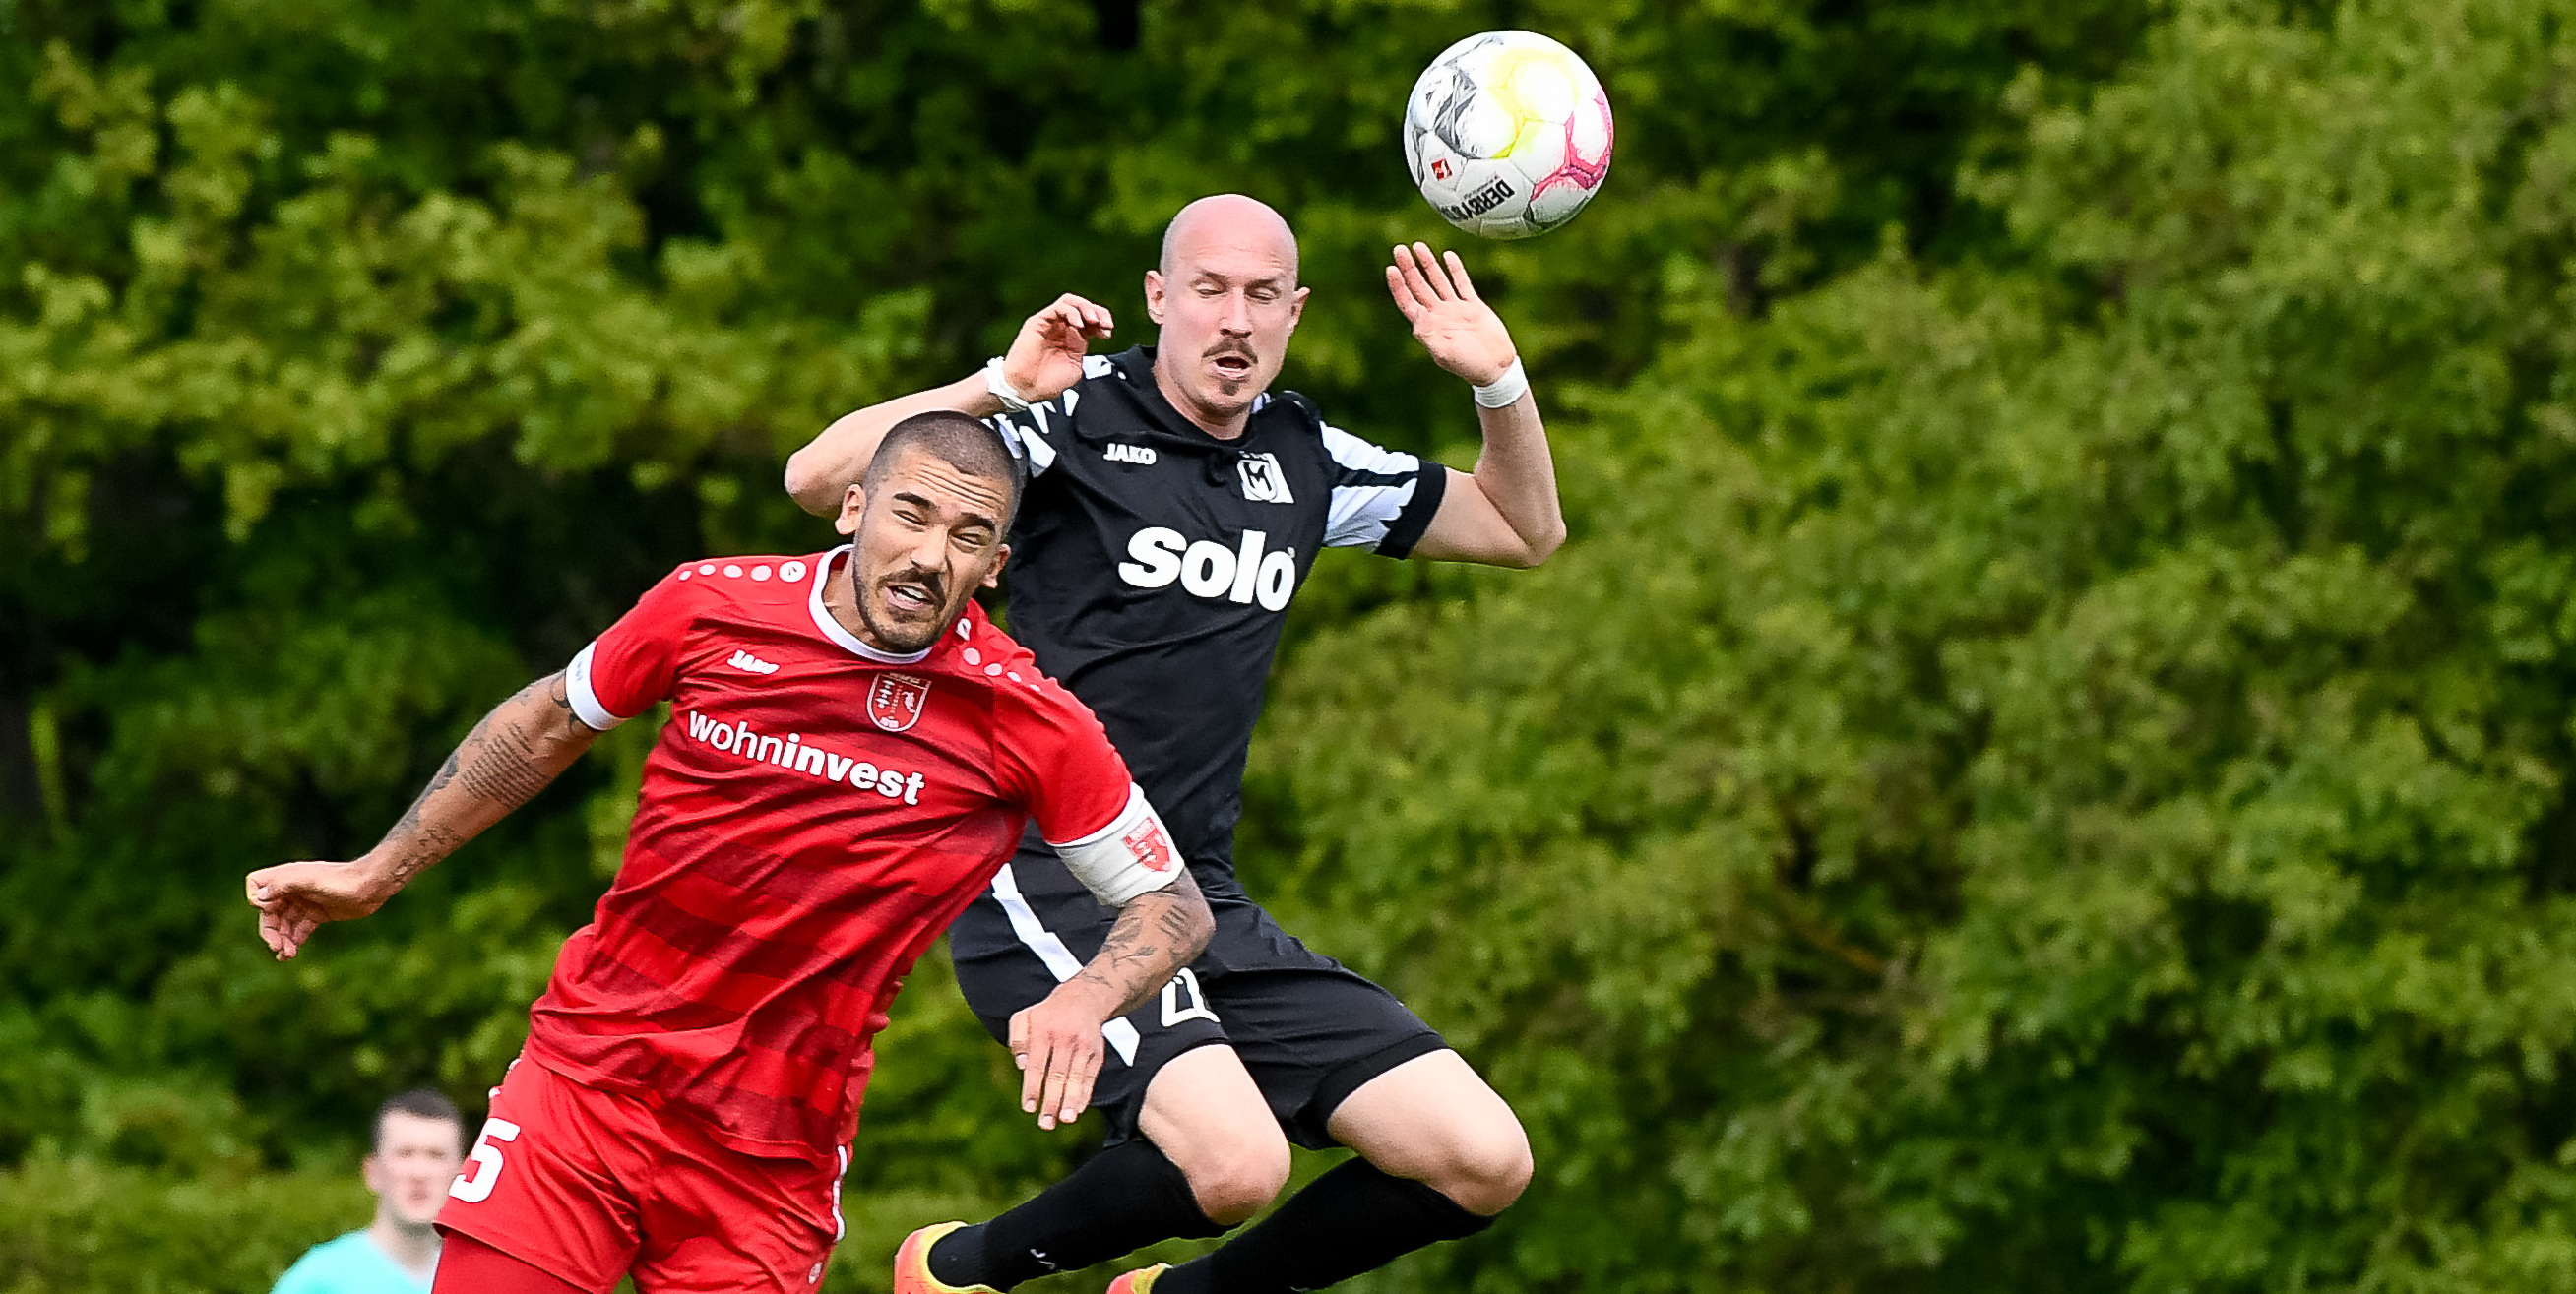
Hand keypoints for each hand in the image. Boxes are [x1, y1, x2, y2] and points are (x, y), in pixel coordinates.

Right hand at [245, 859, 393, 959]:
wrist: (372, 886)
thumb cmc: (342, 880)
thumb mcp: (311, 880)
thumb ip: (284, 884)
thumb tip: (259, 898)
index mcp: (287, 877)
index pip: (256, 883)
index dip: (257, 899)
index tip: (270, 911)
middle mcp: (292, 889)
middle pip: (268, 911)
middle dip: (270, 930)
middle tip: (277, 947)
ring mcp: (304, 902)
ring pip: (283, 923)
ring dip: (282, 939)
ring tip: (288, 954)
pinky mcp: (317, 914)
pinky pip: (298, 929)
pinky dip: (293, 941)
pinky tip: (291, 954)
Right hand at [1001, 294, 1114, 403]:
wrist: (1025, 389)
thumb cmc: (1046, 382)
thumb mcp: (1074, 366)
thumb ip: (1081, 348)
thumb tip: (1087, 332)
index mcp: (1071, 338)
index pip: (1090, 320)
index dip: (1102, 321)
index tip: (1108, 332)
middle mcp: (1060, 327)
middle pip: (1082, 307)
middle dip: (1098, 312)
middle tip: (1106, 324)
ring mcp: (1049, 323)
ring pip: (1070, 302)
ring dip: (1086, 308)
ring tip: (1094, 321)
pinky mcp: (1038, 321)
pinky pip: (1058, 307)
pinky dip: (1072, 312)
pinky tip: (1079, 324)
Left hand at [1006, 982, 1117, 1129]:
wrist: (1085, 998)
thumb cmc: (1047, 1015)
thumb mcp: (1024, 1017)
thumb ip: (1017, 1040)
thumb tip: (1021, 1065)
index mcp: (1042, 1031)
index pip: (1036, 1065)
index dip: (1032, 1088)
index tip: (1029, 1108)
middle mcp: (1064, 1038)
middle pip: (1057, 1074)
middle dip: (1052, 1101)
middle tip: (1046, 1124)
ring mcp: (1083, 1046)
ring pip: (1076, 1077)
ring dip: (1071, 1100)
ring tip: (1066, 1120)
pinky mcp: (1096, 1053)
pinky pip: (1090, 1076)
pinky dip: (1085, 1093)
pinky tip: (1079, 1109)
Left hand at [1385, 243, 1515, 385]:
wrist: (1495, 367)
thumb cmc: (1468, 365)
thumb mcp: (1444, 354)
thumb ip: (1429, 336)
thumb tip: (1417, 319)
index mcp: (1428, 326)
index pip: (1407, 301)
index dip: (1398, 285)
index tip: (1391, 268)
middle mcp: (1439, 315)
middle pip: (1419, 286)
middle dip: (1408, 268)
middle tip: (1399, 249)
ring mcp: (1455, 309)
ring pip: (1438, 280)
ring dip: (1428, 264)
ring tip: (1418, 246)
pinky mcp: (1473, 306)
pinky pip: (1462, 283)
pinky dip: (1455, 269)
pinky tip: (1447, 255)